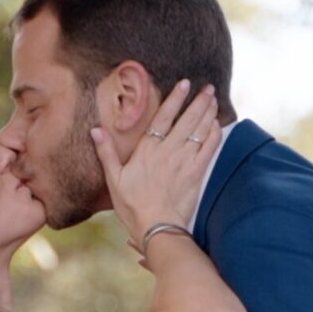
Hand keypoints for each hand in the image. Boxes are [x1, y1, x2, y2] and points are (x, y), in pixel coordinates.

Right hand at [96, 80, 221, 247]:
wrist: (157, 227)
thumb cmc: (133, 206)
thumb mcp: (114, 179)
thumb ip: (106, 152)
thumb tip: (95, 130)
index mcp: (147, 150)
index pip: (163, 117)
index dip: (175, 99)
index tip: (184, 84)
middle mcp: (168, 151)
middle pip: (187, 119)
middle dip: (199, 101)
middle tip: (208, 87)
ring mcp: (185, 161)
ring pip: (200, 130)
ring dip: (208, 113)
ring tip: (214, 99)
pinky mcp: (197, 173)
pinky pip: (209, 148)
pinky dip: (214, 134)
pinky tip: (217, 125)